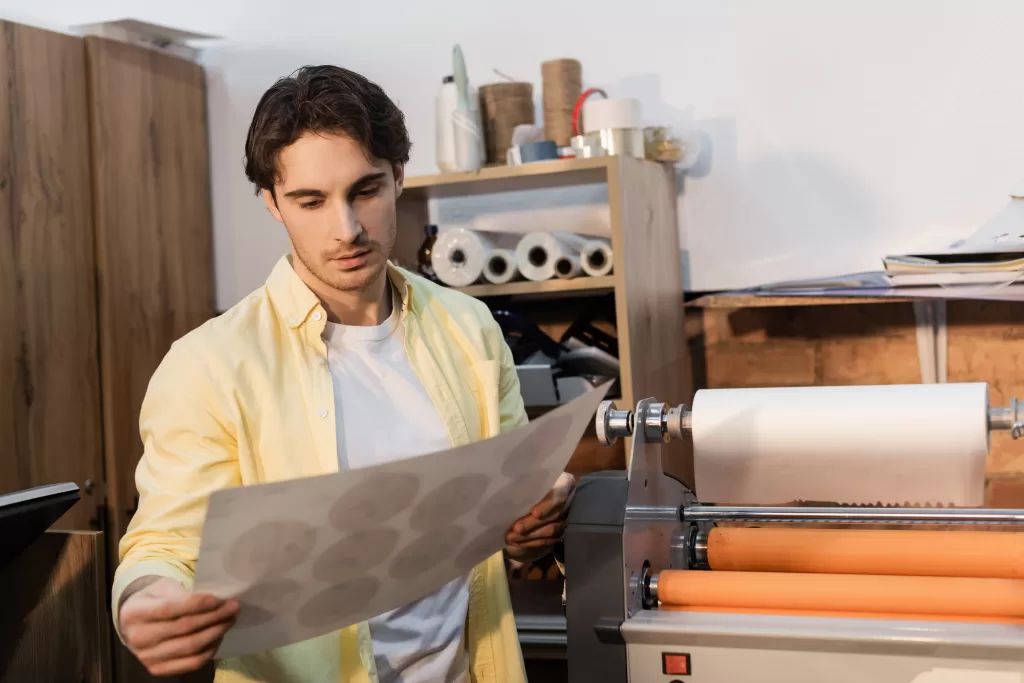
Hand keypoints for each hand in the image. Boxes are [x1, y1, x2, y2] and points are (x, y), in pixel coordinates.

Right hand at [119, 577, 238, 675]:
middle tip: (233, 607)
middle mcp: (138, 638)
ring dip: (216, 632)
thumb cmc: (153, 600)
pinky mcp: (158, 670)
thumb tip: (212, 599)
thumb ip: (181, 592)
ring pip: (190, 647)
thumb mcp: (161, 588)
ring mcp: (147, 657)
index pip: (169, 609)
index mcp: (134, 613)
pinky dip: (210, 650)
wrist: (134, 625)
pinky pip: (191, 663)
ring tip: (230, 619)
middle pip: (184, 628)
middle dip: (213, 617)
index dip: (196, 604)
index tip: (218, 599)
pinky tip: (219, 636)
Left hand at [505, 472, 575, 562]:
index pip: (561, 494)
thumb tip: (517, 491)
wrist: (530, 496)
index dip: (548, 505)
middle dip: (533, 523)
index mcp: (566, 482)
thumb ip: (527, 485)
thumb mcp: (528, 480)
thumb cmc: (526, 483)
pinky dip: (533, 542)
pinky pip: (549, 540)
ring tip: (512, 537)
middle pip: (555, 514)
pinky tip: (518, 542)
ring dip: (531, 535)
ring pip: (552, 529)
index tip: (535, 513)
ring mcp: (568, 517)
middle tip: (516, 529)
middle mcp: (570, 499)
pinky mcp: (561, 531)